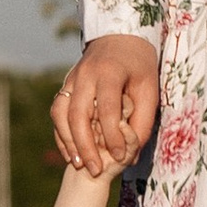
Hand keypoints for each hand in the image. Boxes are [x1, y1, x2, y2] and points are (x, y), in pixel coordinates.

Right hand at [52, 35, 158, 177]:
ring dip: (68, 141)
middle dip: (85, 145)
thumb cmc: (139, 65)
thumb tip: (132, 152)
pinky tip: (71, 153)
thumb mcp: (149, 88)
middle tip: (94, 170)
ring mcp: (71, 79)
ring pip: (61, 113)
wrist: (119, 37)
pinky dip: (61, 134)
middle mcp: (85, 75)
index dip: (113, 135)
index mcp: (109, 72)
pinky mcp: (65, 86)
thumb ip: (143, 119)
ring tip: (79, 164)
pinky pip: (57, 112)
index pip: (107, 108)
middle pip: (78, 113)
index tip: (121, 157)